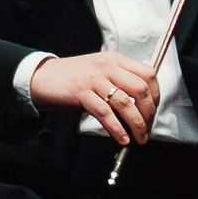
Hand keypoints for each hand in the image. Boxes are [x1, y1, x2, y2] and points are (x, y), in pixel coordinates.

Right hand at [30, 51, 162, 145]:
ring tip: (139, 138)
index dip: (156, 96)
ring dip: (136, 124)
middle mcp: (107, 67)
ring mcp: (94, 79)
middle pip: (141, 90)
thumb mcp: (100, 70)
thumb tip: (141, 105)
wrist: (41, 77)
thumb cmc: (72, 77)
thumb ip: (119, 80)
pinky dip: (117, 128)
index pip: (148, 75)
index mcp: (115, 60)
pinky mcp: (81, 93)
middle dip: (149, 113)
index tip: (154, 111)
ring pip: (125, 103)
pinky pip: (105, 113)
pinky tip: (122, 138)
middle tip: (148, 128)